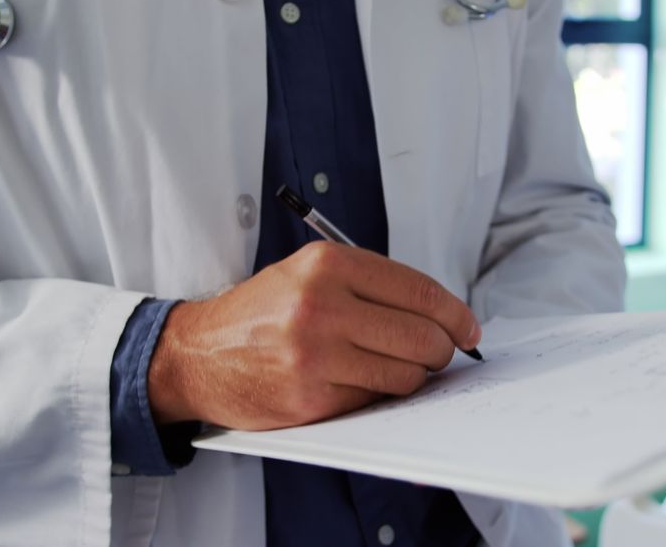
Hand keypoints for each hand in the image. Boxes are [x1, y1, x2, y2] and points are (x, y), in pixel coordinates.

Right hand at [147, 242, 481, 430]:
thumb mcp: (307, 272)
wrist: (197, 353)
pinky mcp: (310, 398)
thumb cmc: (259, 313)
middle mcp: (322, 305)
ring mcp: (315, 355)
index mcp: (327, 265)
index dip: (455, 314)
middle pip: (422, 335)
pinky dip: (378, 395)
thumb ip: (369, 284)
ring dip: (414, 376)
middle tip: (438, 353)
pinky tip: (361, 383)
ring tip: (398, 368)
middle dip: (441, 349)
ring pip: (406, 374)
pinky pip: (374, 400)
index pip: (420, 291)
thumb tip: (439, 313)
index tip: (467, 327)